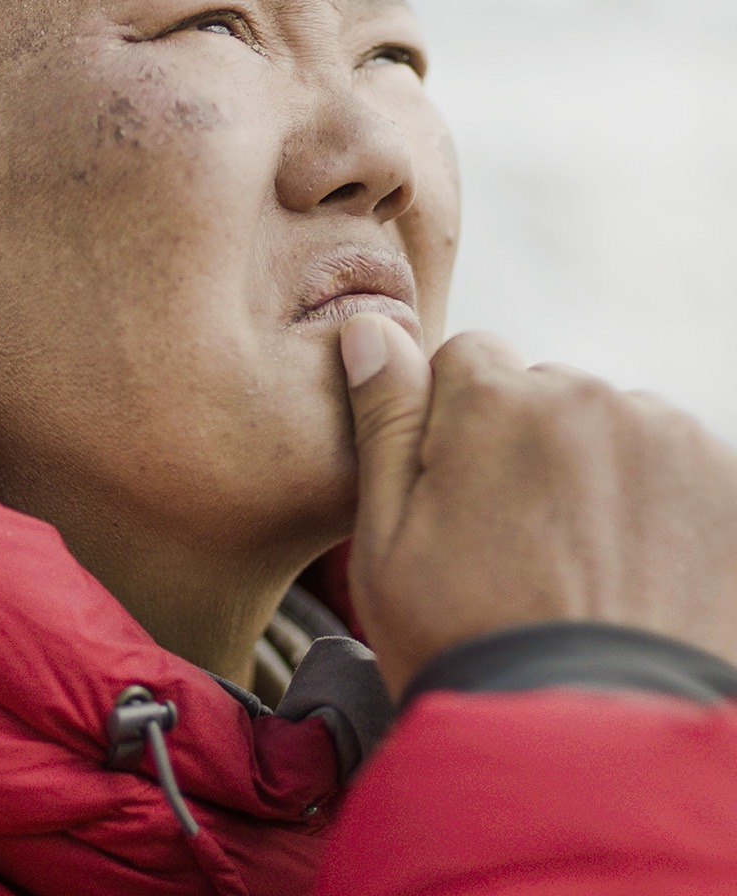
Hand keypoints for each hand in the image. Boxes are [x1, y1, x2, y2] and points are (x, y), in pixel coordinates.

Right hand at [339, 314, 736, 700]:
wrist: (593, 743)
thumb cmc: (467, 640)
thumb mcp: (387, 536)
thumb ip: (383, 419)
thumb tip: (371, 329)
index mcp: (493, 401)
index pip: (466, 360)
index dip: (450, 424)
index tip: (457, 494)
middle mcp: (586, 397)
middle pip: (542, 392)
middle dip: (524, 442)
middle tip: (514, 541)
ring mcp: (668, 438)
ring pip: (609, 427)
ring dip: (591, 469)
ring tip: (578, 564)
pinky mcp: (728, 482)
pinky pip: (670, 465)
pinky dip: (651, 502)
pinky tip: (630, 570)